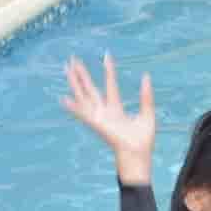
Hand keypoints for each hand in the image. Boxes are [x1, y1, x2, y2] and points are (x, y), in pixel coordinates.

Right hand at [61, 53, 156, 181]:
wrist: (138, 156)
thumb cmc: (143, 141)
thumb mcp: (147, 114)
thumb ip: (146, 96)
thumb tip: (146, 76)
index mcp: (116, 109)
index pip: (110, 85)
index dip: (109, 70)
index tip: (106, 55)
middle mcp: (104, 112)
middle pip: (90, 89)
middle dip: (82, 74)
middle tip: (73, 59)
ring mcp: (99, 118)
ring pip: (84, 96)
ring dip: (74, 82)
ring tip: (66, 68)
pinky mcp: (97, 124)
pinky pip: (83, 114)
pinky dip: (73, 107)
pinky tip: (63, 98)